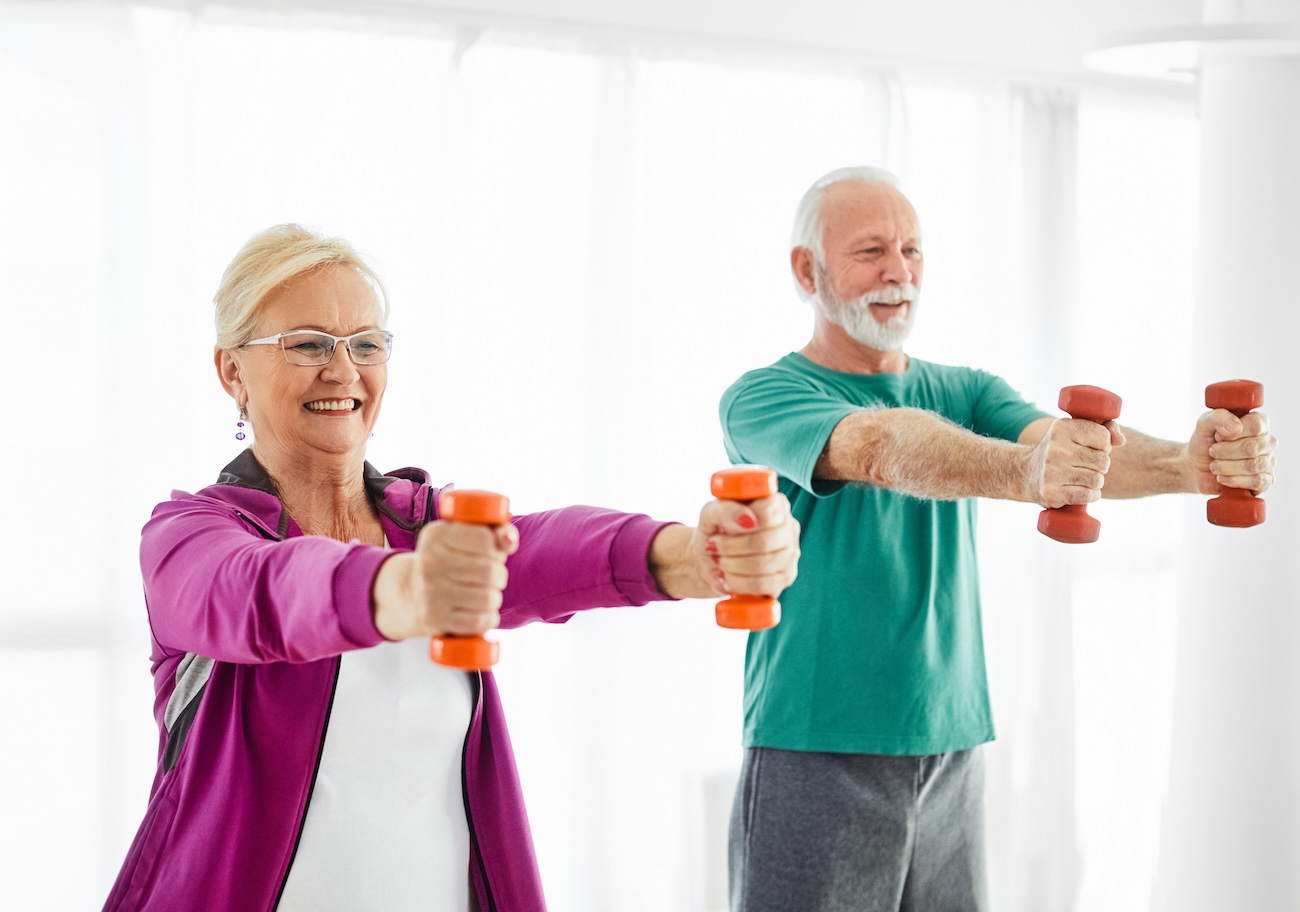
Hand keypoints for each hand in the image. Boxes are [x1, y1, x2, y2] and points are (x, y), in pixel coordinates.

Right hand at [372, 520, 518, 640]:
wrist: (412, 593)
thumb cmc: (451, 561)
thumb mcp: (466, 538)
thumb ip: (495, 531)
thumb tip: (509, 540)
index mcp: (437, 535)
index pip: (485, 539)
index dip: (497, 549)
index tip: (491, 554)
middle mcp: (429, 562)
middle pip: (489, 571)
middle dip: (500, 575)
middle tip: (492, 577)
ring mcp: (430, 591)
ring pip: (487, 598)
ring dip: (495, 598)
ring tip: (487, 594)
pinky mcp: (435, 618)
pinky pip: (478, 621)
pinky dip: (488, 619)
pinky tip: (483, 613)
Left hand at [652, 494, 799, 599]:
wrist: (712, 558)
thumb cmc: (715, 530)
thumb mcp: (711, 513)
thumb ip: (726, 509)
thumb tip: (747, 520)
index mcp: (776, 503)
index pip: (768, 513)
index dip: (741, 523)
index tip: (723, 529)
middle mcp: (789, 527)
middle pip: (764, 542)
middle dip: (730, 549)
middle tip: (715, 548)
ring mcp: (790, 554)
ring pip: (763, 565)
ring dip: (732, 566)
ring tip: (720, 561)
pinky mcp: (784, 578)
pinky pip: (763, 585)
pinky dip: (738, 583)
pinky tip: (728, 577)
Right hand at [1028, 417, 1124, 508]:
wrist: (1024, 473)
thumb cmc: (1058, 450)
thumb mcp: (1074, 432)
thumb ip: (1103, 429)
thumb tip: (1120, 440)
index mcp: (1062, 428)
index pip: (1103, 437)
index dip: (1103, 445)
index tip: (1091, 448)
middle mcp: (1056, 449)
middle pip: (1103, 461)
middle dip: (1100, 465)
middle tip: (1086, 465)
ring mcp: (1052, 472)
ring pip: (1097, 480)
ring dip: (1095, 481)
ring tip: (1082, 478)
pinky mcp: (1052, 493)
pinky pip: (1089, 496)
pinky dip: (1091, 495)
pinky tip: (1081, 491)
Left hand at [1185, 408, 1275, 495]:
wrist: (1196, 467)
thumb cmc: (1204, 443)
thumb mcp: (1204, 424)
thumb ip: (1218, 417)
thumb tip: (1236, 427)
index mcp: (1258, 423)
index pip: (1255, 425)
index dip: (1232, 433)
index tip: (1217, 436)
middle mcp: (1267, 441)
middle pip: (1252, 447)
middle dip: (1225, 451)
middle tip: (1212, 452)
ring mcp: (1268, 461)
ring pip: (1253, 465)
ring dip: (1226, 467)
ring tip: (1214, 465)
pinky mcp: (1265, 481)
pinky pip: (1258, 482)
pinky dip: (1234, 480)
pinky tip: (1222, 478)